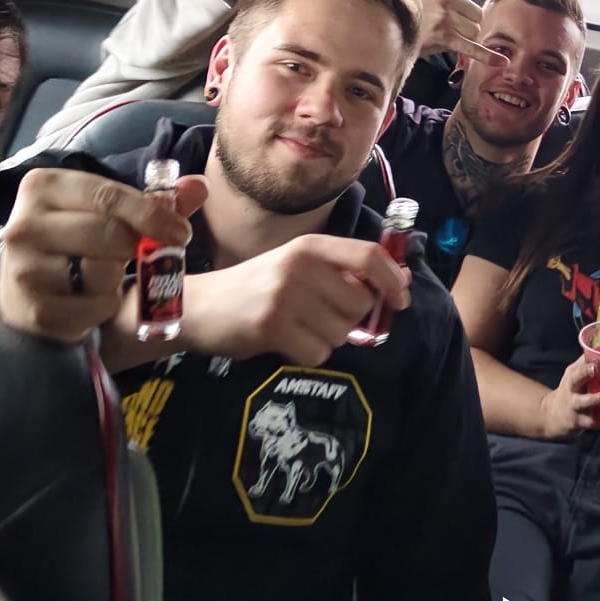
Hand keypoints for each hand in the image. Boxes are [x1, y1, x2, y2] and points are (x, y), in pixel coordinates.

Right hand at [0, 169, 205, 342]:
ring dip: (116, 280)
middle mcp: (24, 224)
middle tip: (135, 256)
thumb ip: (153, 202)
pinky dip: (103, 308)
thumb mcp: (104, 213)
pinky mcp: (33, 309)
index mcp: (43, 187)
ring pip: (103, 273)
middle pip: (110, 235)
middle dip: (134, 249)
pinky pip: (94, 308)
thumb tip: (199, 186)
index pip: (110, 196)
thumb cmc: (71, 242)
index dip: (152, 215)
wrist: (19, 288)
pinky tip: (86, 301)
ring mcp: (24, 268)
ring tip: (99, 276)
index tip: (182, 233)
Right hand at [183, 234, 410, 365]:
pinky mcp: (272, 326)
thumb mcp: (296, 266)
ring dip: (325, 338)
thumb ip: (340, 271)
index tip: (401, 299)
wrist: (198, 306)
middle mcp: (300, 265)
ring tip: (296, 328)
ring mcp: (285, 295)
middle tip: (318, 318)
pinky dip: (307, 354)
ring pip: (340, 333)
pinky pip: (317, 353)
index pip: (369, 256)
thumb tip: (397, 283)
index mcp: (310, 246)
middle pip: (359, 303)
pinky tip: (284, 342)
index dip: (392, 279)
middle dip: (349, 320)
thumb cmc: (255, 287)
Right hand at [399, 0, 519, 63]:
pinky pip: (472, 48)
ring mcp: (447, 18)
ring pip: (476, 29)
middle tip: (450, 21)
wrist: (386, 23)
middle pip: (478, 11)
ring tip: (447, 32)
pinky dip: (487, 56)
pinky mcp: (445, 38)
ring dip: (467, 34)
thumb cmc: (403, 2)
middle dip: (469, 19)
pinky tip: (502, 62)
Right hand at [538, 354, 599, 440]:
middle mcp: (572, 386)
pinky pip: (598, 423)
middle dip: (585, 372)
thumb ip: (595, 364)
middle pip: (576, 377)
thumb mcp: (577, 375)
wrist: (551, 416)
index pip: (587, 357)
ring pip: (585, 402)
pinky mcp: (579, 422)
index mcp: (574, 372)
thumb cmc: (572, 391)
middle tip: (595, 369)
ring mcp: (574, 405)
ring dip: (596, 399)